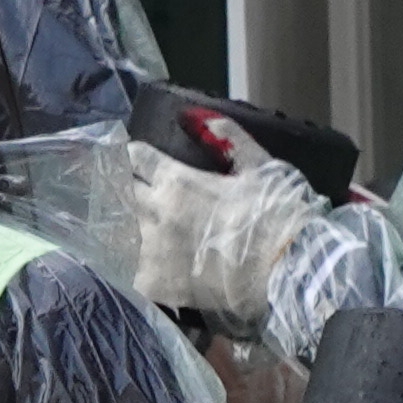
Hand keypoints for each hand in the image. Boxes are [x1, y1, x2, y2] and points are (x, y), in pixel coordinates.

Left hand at [128, 136, 321, 317]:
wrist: (286, 272)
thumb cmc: (278, 215)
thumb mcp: (261, 165)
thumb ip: (229, 139)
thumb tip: (199, 117)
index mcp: (177, 180)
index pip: (138, 157)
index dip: (134, 154)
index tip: (134, 155)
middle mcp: (156, 212)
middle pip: (120, 191)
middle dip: (120, 185)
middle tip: (122, 187)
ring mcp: (152, 251)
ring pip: (116, 230)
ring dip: (118, 224)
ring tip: (118, 224)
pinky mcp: (155, 285)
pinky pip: (126, 270)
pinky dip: (125, 263)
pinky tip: (127, 261)